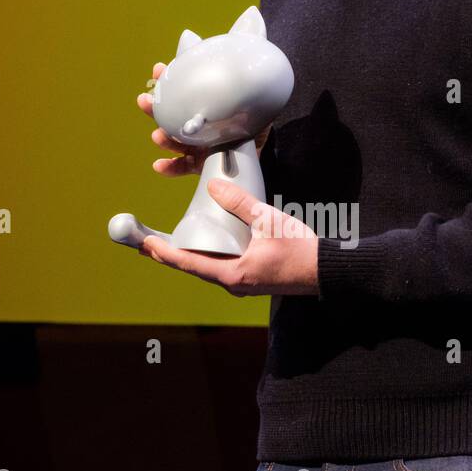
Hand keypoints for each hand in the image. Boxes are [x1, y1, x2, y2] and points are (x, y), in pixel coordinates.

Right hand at [137, 63, 272, 176]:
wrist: (264, 150)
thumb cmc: (256, 120)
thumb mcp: (253, 89)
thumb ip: (247, 62)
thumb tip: (252, 18)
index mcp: (202, 104)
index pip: (181, 88)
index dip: (167, 77)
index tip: (159, 68)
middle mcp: (195, 124)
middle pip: (170, 115)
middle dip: (154, 107)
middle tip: (144, 100)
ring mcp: (195, 146)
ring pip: (172, 141)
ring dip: (162, 138)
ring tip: (157, 135)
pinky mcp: (200, 166)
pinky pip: (182, 168)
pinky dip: (169, 167)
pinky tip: (158, 165)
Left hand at [139, 178, 319, 295]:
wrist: (326, 270)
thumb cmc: (300, 250)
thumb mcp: (268, 220)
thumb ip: (239, 203)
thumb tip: (213, 187)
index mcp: (233, 273)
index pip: (188, 263)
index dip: (164, 252)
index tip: (145, 243)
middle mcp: (233, 283)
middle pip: (193, 267)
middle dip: (170, 253)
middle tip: (146, 242)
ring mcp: (242, 282)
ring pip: (207, 268)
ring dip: (187, 255)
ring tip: (168, 242)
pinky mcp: (251, 278)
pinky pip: (221, 266)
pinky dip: (207, 255)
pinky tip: (204, 244)